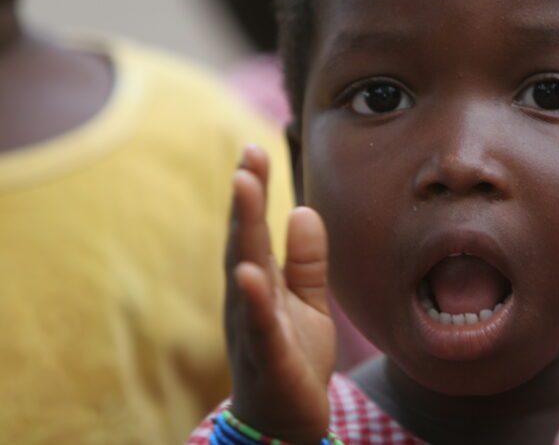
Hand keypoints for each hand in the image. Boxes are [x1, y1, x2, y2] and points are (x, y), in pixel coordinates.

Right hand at [225, 145, 334, 444]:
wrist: (286, 421)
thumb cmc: (292, 357)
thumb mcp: (307, 302)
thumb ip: (306, 259)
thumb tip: (305, 208)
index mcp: (259, 282)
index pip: (254, 228)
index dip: (254, 189)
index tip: (255, 148)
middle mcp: (246, 299)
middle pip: (244, 240)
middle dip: (245, 197)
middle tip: (246, 155)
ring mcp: (252, 328)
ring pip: (245, 274)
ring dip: (243, 231)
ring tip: (244, 188)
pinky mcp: (268, 358)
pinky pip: (260, 326)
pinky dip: (255, 299)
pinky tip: (251, 272)